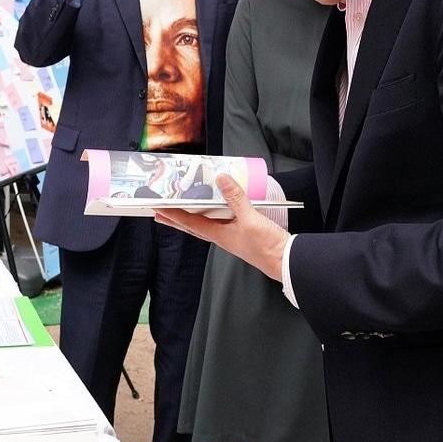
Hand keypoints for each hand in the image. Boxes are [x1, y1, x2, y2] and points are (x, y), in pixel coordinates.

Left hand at [155, 174, 288, 281]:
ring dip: (189, 219)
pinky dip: (210, 217)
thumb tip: (221, 180)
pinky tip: (212, 213)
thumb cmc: (266, 245)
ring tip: (178, 212)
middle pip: (192, 226)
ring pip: (204, 226)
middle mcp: (220, 237)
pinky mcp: (240, 235)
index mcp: (218, 235)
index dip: (173, 214)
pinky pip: (218, 225)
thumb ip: (236, 198)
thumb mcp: (251, 218)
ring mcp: (230, 237)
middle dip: (175, 220)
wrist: (284, 262)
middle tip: (158, 214)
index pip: (190, 222)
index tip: (158, 208)